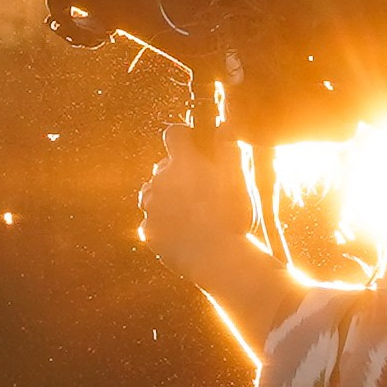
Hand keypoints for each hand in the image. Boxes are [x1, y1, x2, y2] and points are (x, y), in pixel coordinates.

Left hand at [138, 124, 259, 281]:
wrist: (219, 259)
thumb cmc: (232, 216)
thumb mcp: (237, 178)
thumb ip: (228, 148)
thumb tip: (224, 126)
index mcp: (183, 162)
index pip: (173, 133)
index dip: (184, 137)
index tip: (194, 146)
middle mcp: (160, 180)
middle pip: (163, 166)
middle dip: (178, 172)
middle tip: (201, 190)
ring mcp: (151, 207)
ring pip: (155, 193)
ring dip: (167, 197)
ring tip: (191, 213)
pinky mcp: (148, 231)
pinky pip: (153, 220)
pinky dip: (164, 223)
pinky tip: (184, 232)